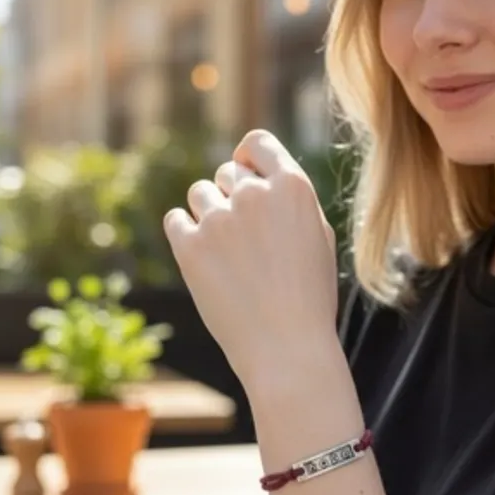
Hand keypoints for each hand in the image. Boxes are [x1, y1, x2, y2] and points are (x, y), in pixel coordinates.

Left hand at [163, 129, 339, 392]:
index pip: (256, 145)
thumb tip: (260, 177)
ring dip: (209, 215)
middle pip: (227, 173)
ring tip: (228, 254)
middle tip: (245, 239)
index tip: (244, 175)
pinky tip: (202, 257)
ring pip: (199, 194)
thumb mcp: (318, 239)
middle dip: (233, 197)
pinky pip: (175, 220)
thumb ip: (290, 201)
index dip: (248, 159)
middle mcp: (254, 195)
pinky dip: (185, 234)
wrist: (287, 349)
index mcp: (292, 188)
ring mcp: (219, 220)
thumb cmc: (309, 299)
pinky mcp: (189, 247)